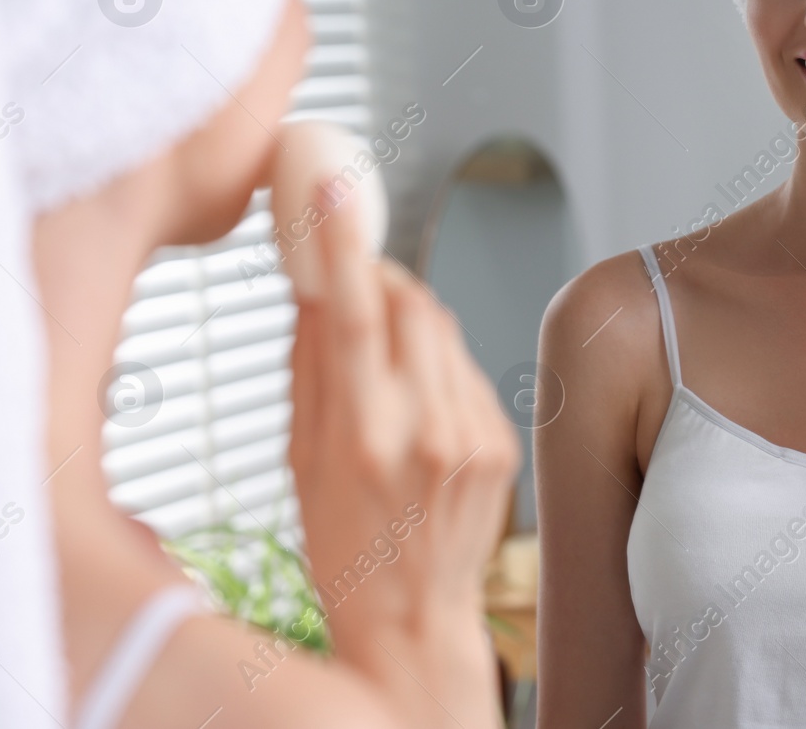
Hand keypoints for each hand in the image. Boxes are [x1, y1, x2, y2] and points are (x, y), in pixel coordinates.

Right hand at [288, 179, 520, 723]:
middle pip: (411, 304)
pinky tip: (418, 406)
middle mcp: (428, 431)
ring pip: (443, 329)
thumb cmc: (341, 547)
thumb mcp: (300, 463)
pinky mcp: (505, 440)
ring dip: (406, 320)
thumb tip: (313, 284)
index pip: (353, 315)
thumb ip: (310, 368)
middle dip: (376, 279)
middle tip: (348, 284)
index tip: (331, 184)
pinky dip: (437, 362)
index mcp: (364, 439)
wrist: (415, 621)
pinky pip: (467, 366)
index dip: (340, 243)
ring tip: (380, 370)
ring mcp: (476, 435)